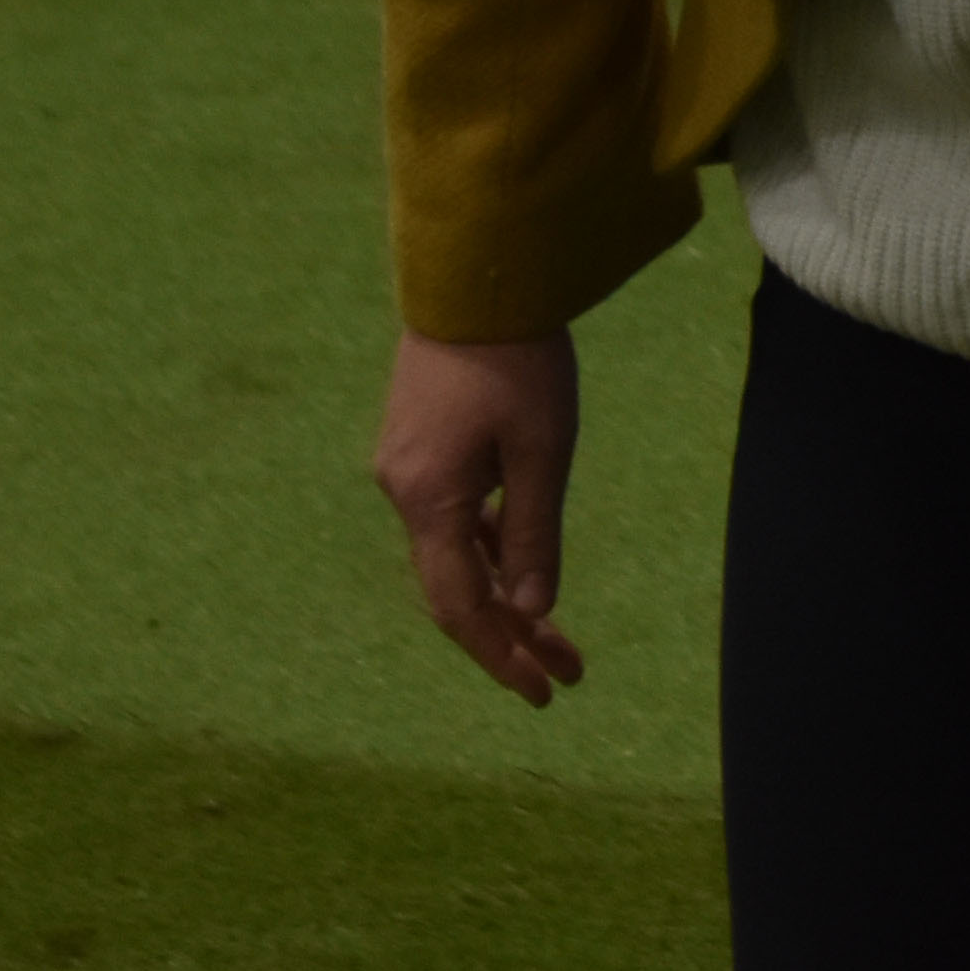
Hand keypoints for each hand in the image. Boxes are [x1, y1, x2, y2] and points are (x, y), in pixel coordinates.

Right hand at [374, 328, 585, 704]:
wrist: (476, 277)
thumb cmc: (519, 360)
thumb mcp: (543, 451)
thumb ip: (534, 534)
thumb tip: (532, 608)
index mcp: (428, 499)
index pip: (460, 606)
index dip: (500, 655)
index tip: (543, 693)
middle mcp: (403, 491)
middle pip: (456, 589)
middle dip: (511, 636)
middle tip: (565, 676)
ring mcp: (406, 467)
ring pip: (455, 555)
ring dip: (505, 594)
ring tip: (559, 636)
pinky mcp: (419, 445)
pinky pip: (452, 518)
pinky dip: (489, 550)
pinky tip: (524, 568)